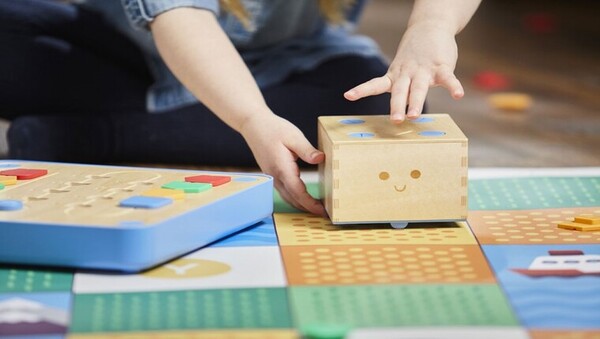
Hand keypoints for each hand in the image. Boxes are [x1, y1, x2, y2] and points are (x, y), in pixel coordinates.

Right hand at [240, 114, 326, 215]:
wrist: (253, 124)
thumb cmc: (273, 128)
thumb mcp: (293, 136)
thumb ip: (306, 150)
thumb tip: (320, 159)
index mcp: (282, 168)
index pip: (298, 192)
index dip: (310, 203)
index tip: (322, 211)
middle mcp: (275, 176)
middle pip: (293, 199)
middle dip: (308, 208)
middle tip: (324, 214)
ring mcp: (272, 176)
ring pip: (287, 197)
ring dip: (301, 204)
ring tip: (316, 208)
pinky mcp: (272, 174)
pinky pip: (284, 190)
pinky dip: (295, 197)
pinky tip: (303, 196)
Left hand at [344, 22, 464, 122]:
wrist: (429, 27)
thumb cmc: (413, 57)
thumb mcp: (401, 71)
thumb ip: (401, 91)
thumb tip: (400, 114)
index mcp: (394, 76)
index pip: (375, 84)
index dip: (361, 90)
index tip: (348, 96)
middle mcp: (407, 74)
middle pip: (400, 91)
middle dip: (396, 106)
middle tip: (395, 121)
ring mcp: (424, 70)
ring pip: (419, 87)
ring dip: (416, 101)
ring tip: (414, 115)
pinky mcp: (441, 66)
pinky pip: (448, 78)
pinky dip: (453, 87)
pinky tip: (458, 95)